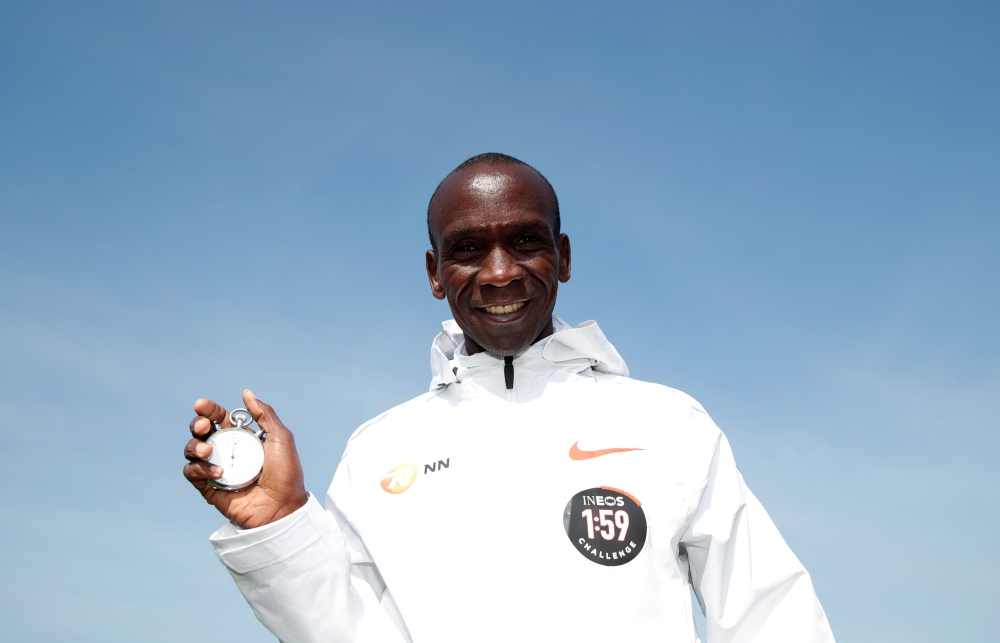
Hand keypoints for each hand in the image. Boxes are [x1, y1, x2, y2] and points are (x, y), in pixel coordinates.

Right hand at [183, 389, 307, 528]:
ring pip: (192, 450)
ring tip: (208, 451)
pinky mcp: (209, 488)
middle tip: (204, 426)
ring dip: (194, 446)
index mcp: (242, 438)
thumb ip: (265, 414)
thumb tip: (246, 393)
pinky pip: (192, 473)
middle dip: (197, 424)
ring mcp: (216, 469)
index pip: (219, 418)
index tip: (202, 405)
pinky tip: (216, 472)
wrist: (282, 507)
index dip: (209, 410)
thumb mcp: (281, 438)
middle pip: (201, 432)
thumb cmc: (286, 474)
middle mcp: (226, 451)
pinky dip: (197, 469)